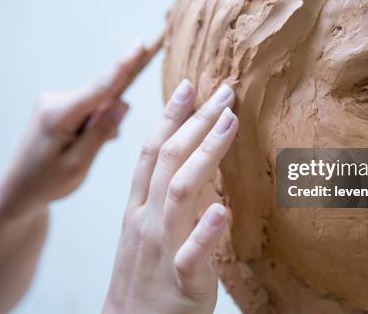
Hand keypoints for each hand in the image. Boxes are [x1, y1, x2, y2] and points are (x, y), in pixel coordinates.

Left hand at [0, 45, 148, 217]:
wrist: (17, 191)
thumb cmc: (46, 182)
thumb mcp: (78, 164)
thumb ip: (101, 132)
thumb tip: (123, 103)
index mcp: (58, 114)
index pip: (99, 88)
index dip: (123, 66)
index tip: (139, 44)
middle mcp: (54, 100)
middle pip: (101, 97)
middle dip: (110, 119)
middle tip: (93, 150)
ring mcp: (54, 100)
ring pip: (97, 105)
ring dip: (100, 127)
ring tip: (80, 155)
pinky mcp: (58, 106)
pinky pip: (88, 110)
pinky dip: (92, 126)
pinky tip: (80, 147)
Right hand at [104, 80, 237, 313]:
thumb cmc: (144, 274)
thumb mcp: (146, 226)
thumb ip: (163, 194)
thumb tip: (190, 158)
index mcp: (139, 207)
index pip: (151, 151)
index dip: (169, 116)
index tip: (188, 86)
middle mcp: (146, 220)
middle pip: (168, 160)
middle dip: (195, 122)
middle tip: (223, 92)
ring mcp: (160, 249)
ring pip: (179, 193)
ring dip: (205, 155)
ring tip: (229, 124)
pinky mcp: (180, 281)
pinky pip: (190, 254)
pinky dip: (204, 231)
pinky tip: (222, 210)